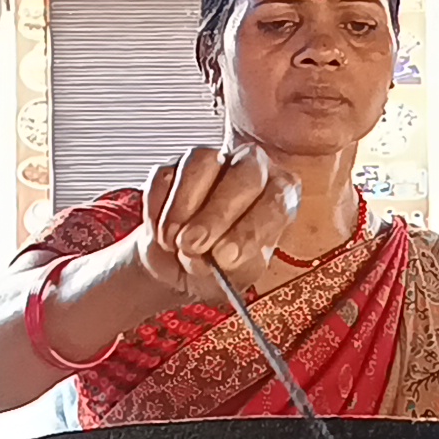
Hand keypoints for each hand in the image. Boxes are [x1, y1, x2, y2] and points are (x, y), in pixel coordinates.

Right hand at [128, 145, 299, 302]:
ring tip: (173, 243)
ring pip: (201, 163)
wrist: (182, 265)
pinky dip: (158, 208)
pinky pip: (164, 176)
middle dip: (216, 214)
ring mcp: (213, 162)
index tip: (226, 256)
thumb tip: (217, 256)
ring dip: (183, 207)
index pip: (276, 203)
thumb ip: (233, 266)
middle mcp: (252, 170)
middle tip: (193, 245)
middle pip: (244, 174)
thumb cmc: (220, 267)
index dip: (250, 230)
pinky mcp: (174, 166)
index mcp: (280, 196)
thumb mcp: (236, 277)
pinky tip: (161, 234)